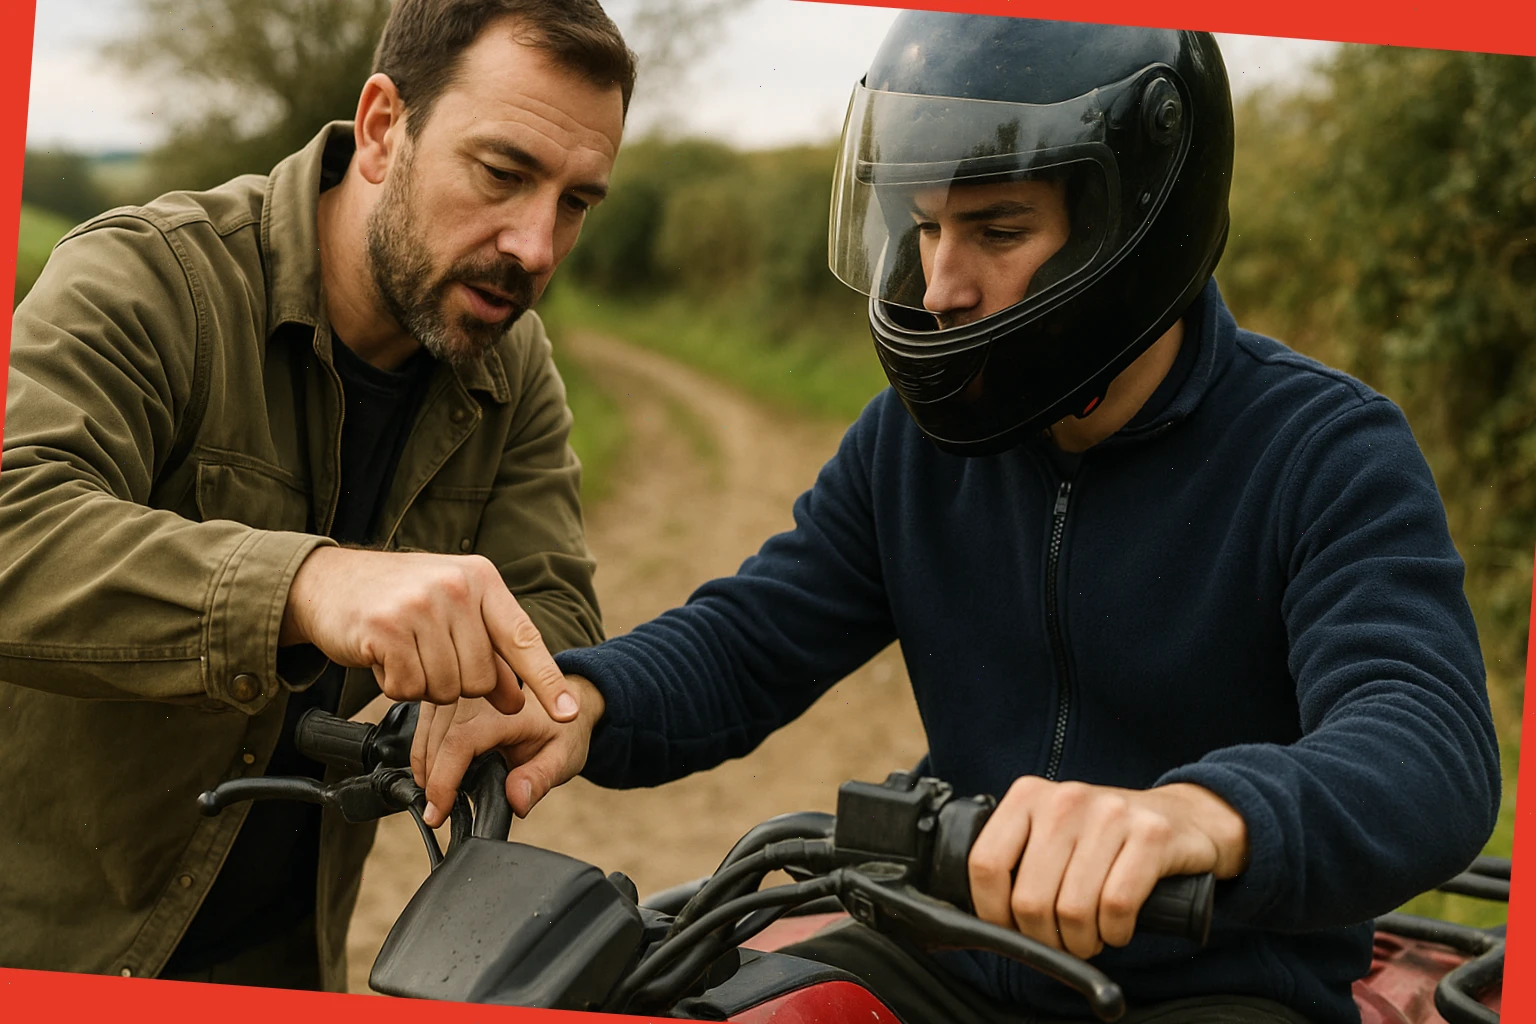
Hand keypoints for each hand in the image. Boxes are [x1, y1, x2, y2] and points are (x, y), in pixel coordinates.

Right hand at [280, 547, 580, 720]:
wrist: (328, 581)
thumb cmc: (398, 598)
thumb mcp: (453, 611)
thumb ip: (488, 649)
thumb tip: (516, 699)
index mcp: (482, 579)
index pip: (524, 638)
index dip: (549, 682)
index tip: (571, 715)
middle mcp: (456, 587)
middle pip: (480, 679)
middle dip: (456, 684)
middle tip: (428, 657)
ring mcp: (420, 606)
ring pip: (444, 690)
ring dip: (423, 685)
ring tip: (405, 652)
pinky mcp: (385, 628)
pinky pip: (407, 689)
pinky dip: (394, 685)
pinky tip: (383, 656)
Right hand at [411, 673, 605, 825]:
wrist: (564, 700)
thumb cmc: (562, 729)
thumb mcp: (563, 756)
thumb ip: (540, 778)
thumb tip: (517, 801)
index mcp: (503, 708)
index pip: (458, 745)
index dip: (442, 783)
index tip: (436, 814)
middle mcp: (475, 696)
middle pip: (434, 743)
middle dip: (432, 783)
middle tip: (440, 814)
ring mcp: (458, 693)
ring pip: (423, 735)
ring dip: (425, 769)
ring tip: (439, 798)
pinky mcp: (448, 696)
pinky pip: (423, 726)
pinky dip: (423, 752)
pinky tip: (435, 774)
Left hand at [968, 777, 1246, 959]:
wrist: (1185, 818)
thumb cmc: (1106, 838)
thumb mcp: (1053, 833)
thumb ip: (1019, 860)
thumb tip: (985, 919)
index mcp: (1028, 795)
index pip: (985, 864)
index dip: (992, 911)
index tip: (1010, 929)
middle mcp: (1065, 799)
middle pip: (1029, 898)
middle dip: (1043, 938)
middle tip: (1061, 941)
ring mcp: (1110, 814)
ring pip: (1072, 909)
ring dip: (1081, 941)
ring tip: (1090, 937)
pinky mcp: (1151, 836)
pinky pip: (1116, 906)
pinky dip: (1115, 932)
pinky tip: (1117, 928)